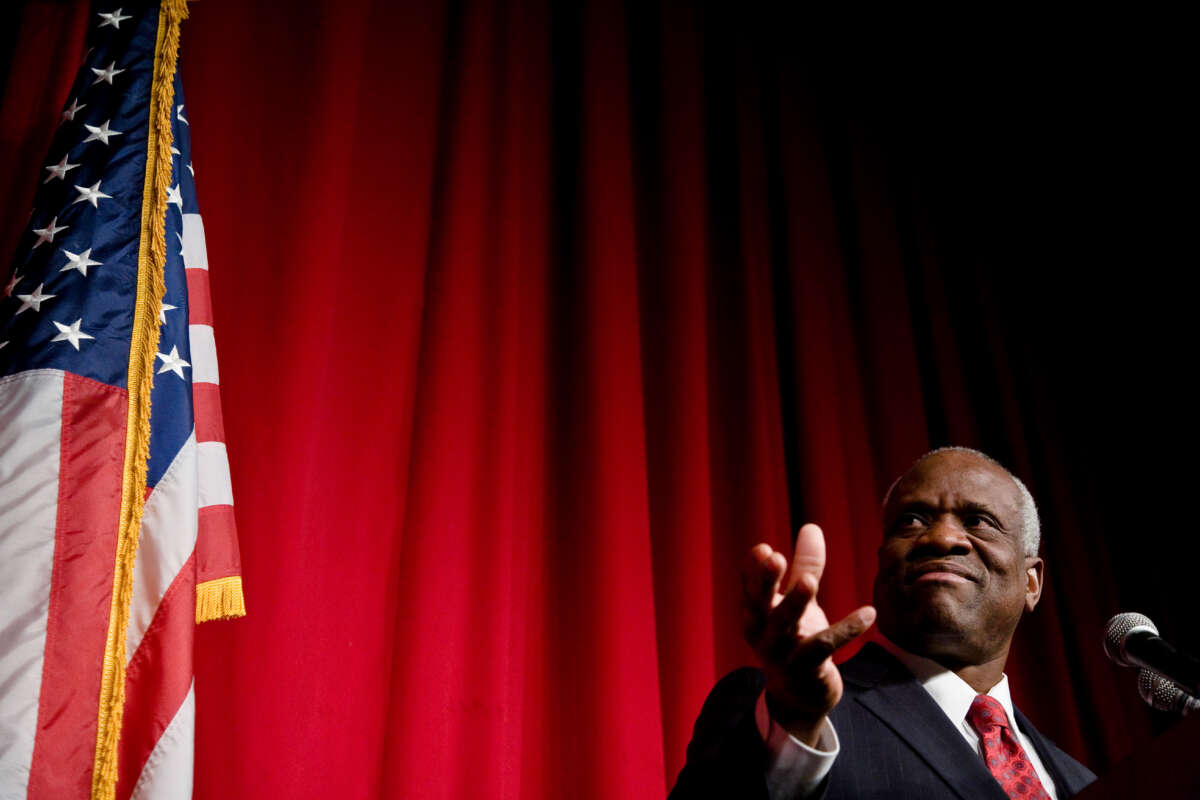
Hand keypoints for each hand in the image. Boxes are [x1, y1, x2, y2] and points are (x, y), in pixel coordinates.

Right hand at [742, 523, 875, 745]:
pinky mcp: (807, 669)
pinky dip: (847, 629)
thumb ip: (805, 565)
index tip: (764, 549)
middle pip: (760, 605)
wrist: (798, 695)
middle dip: (766, 582)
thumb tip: (812, 527)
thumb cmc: (796, 638)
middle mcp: (761, 632)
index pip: (749, 588)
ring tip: (810, 580)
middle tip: (776, 558)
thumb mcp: (798, 602)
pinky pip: (825, 646)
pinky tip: (870, 613)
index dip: (753, 570)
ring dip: (797, 602)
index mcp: (755, 613)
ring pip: (787, 625)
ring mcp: (781, 653)